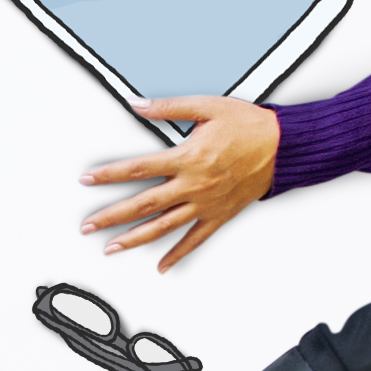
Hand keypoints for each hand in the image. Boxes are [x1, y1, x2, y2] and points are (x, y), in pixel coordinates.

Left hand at [83, 99, 280, 271]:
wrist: (284, 147)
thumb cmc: (249, 126)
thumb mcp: (207, 107)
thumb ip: (169, 108)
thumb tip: (137, 104)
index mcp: (186, 158)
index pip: (137, 169)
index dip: (108, 175)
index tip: (87, 180)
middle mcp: (193, 185)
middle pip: (142, 204)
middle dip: (110, 216)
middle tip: (87, 226)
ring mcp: (205, 204)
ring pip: (162, 227)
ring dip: (133, 240)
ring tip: (110, 248)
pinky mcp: (219, 216)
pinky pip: (194, 240)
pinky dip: (177, 255)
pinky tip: (161, 265)